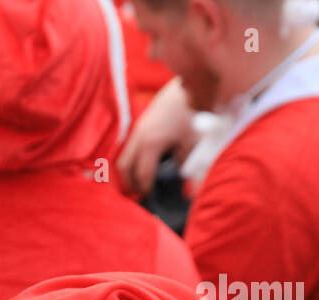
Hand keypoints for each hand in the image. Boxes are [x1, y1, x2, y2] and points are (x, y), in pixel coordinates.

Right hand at [116, 77, 197, 196]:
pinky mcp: (141, 122)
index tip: (150, 198)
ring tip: (139, 182)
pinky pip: (129, 147)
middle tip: (139, 194)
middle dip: (129, 184)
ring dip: (129, 171)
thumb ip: (191, 170)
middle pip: (124, 168)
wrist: (192, 83)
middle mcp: (139, 136)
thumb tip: (191, 192)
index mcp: (151, 144)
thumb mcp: (195, 143)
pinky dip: (132, 159)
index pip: (141, 175)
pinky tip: (144, 163)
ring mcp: (137, 128)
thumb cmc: (194, 113)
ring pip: (123, 156)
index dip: (144, 189)